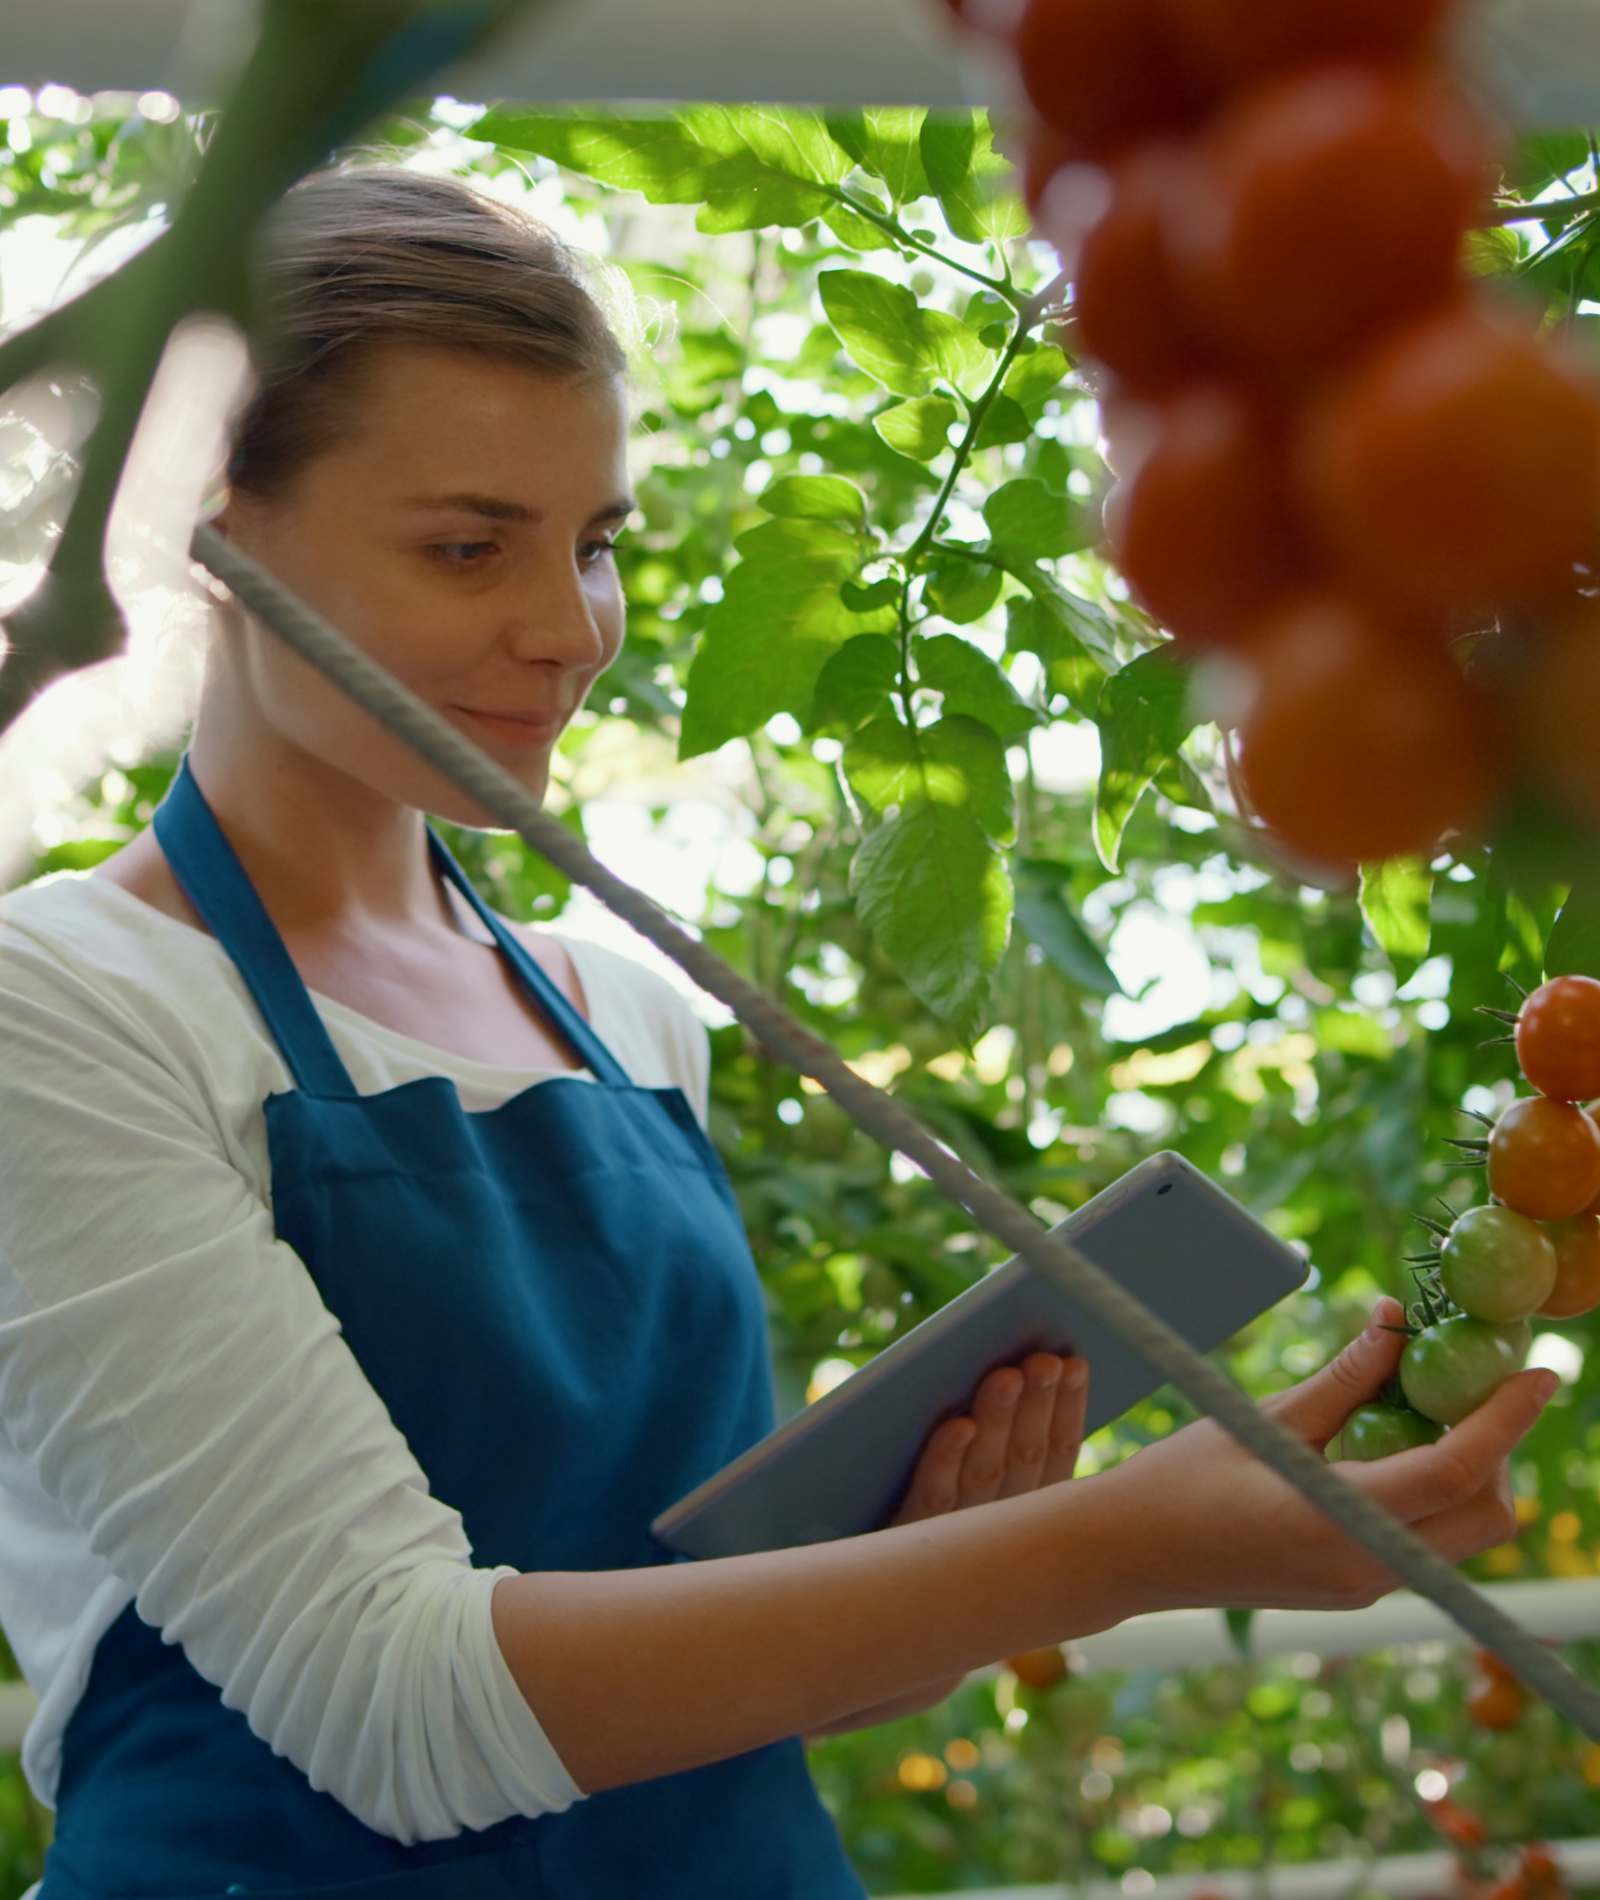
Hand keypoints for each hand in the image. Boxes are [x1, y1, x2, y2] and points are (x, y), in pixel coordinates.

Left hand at [807, 1351, 1088, 1737]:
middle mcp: (994, 1543)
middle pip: (1021, 1464)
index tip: (1075, 1361)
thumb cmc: (925, 1582)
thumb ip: (995, 1468)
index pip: (1053, 1462)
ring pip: (983, 1478)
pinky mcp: (901, 1555)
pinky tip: (957, 1426)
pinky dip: (944, 1463)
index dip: (1066, 1412)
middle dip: (1036, 1406)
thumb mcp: (970, 1533)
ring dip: (998, 1423)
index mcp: (1019, 1533)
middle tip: (1046, 1357)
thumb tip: (1016, 1380)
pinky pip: (929, 1507)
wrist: (869, 1662)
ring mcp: (949, 1550)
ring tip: (1009, 1373)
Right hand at [1100, 1297, 1558, 1613]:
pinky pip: (1425, 1538)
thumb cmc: (1178, 1481)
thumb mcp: (1262, 1419)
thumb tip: (1398, 1323)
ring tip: (1425, 1405)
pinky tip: (1390, 1440)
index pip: (1455, 1472)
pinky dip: (1431, 1488)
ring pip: (1463, 1534)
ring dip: (1468, 1469)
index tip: (1541, 1372)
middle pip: (1485, 1515)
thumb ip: (1344, 1379)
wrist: (1129, 1556)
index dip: (1507, 1420)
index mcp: (1339, 1523)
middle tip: (1470, 1382)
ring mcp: (1364, 1586)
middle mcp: (1366, 1569)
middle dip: (1499, 1447)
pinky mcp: (1354, 1585)